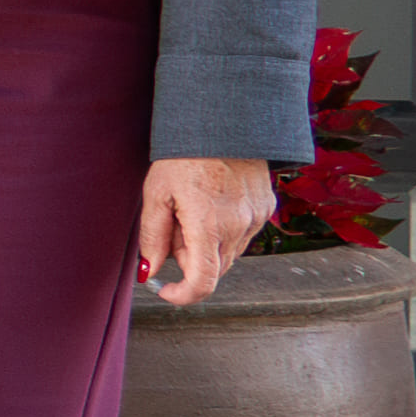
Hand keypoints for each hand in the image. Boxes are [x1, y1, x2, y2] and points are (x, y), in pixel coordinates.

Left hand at [139, 154, 276, 307]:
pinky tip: (213, 202)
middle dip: (189, 259)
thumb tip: (150, 270)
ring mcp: (256, 218)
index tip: (166, 291)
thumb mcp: (156, 194)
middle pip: (213, 268)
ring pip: (228, 252)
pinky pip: (242, 234)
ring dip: (207, 244)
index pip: (203, 281)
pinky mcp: (266, 208)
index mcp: (208, 225)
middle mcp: (238, 226)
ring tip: (193, 207)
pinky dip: (225, 230)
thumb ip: (153, 237)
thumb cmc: (182, 155)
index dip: (183, 295)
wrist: (223, 121)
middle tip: (174, 225)